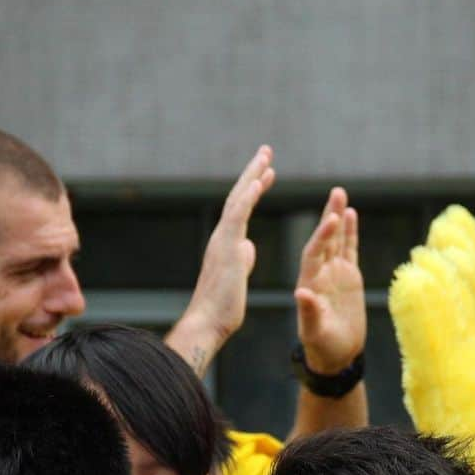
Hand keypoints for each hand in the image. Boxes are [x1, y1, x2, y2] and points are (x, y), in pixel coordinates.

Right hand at [193, 145, 275, 339]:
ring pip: (237, 200)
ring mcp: (223, 241)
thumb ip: (242, 259)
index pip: (241, 208)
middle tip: (266, 151)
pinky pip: (238, 216)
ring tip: (266, 156)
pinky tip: (258, 180)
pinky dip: (247, 196)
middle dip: (253, 172)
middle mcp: (223, 237)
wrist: (208, 324)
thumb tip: (248, 246)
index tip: (266, 172)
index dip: (253, 188)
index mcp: (227, 243)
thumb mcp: (238, 277)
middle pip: (238, 196)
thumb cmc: (223, 309)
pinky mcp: (227, 249)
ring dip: (252, 175)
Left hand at [295, 188, 365, 373]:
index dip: (322, 237)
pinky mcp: (348, 278)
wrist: (336, 355)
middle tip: (336, 192)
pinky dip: (350, 232)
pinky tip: (351, 213)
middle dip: (330, 216)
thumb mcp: (315, 332)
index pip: (314, 253)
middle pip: (324, 239)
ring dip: (338, 217)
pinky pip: (349, 250)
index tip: (332, 220)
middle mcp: (320, 274)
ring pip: (336, 240)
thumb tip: (301, 293)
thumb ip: (309, 312)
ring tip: (340, 194)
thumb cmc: (322, 347)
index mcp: (309, 283)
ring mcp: (334, 274)